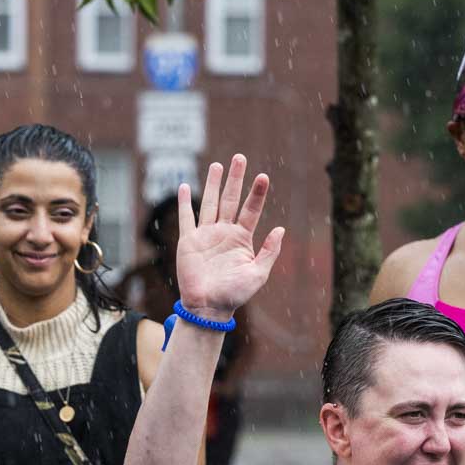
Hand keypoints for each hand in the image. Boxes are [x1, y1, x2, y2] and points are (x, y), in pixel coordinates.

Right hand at [173, 155, 281, 320]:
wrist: (208, 307)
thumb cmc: (234, 294)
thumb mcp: (258, 274)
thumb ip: (269, 251)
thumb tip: (280, 229)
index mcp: (242, 239)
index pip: (251, 210)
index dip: (257, 193)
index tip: (263, 176)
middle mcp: (224, 233)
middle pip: (230, 199)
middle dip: (235, 179)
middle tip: (239, 158)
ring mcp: (205, 235)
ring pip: (209, 203)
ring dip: (213, 184)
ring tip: (217, 165)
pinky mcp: (188, 241)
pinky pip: (186, 218)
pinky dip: (185, 203)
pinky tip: (184, 186)